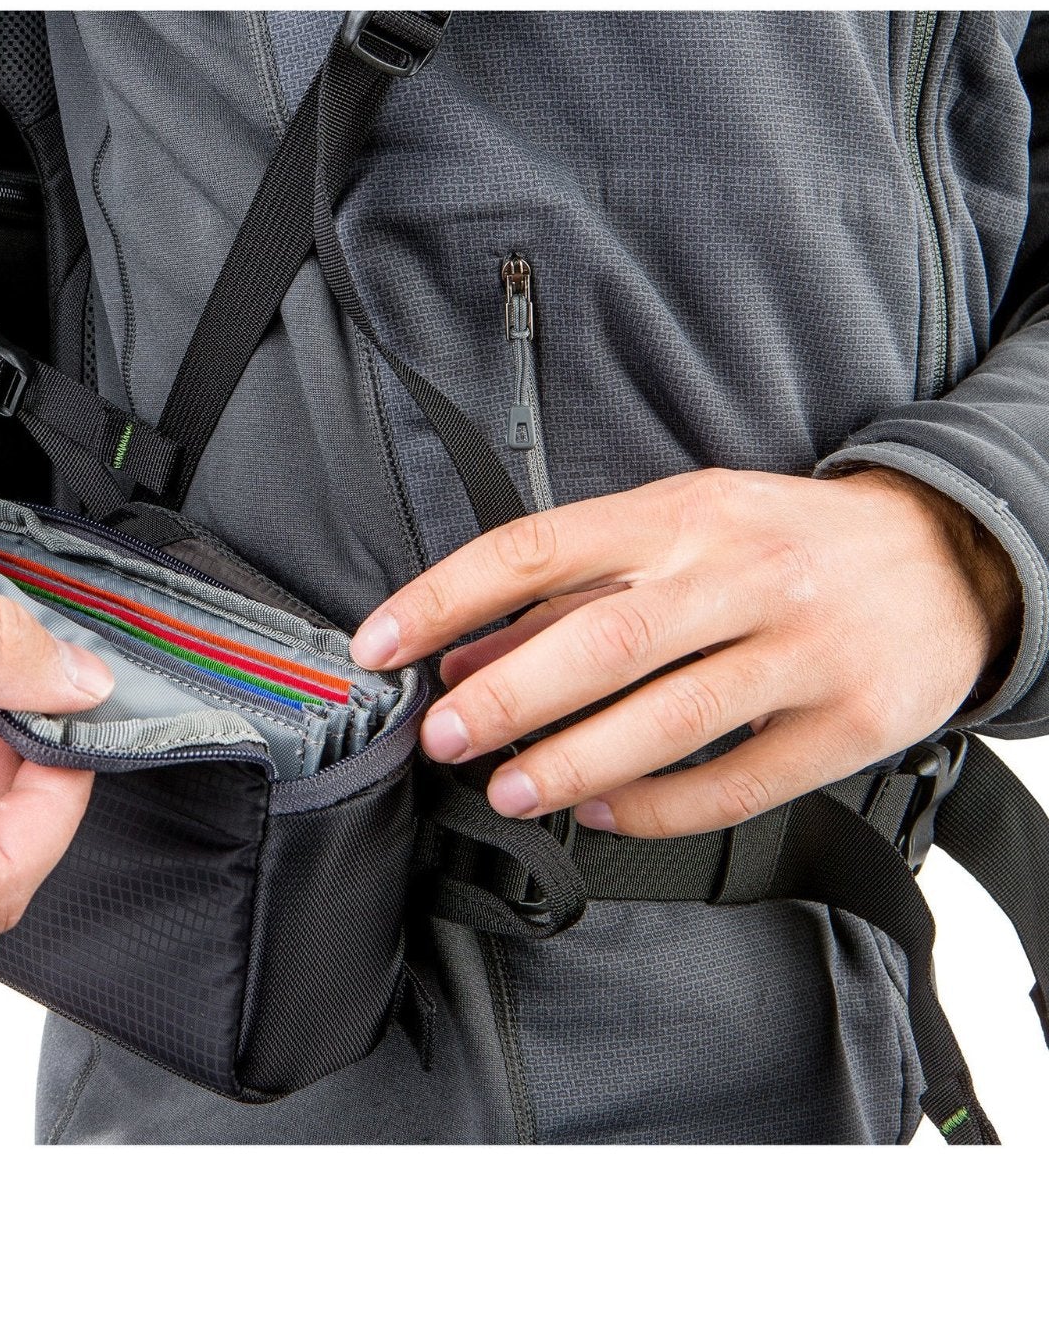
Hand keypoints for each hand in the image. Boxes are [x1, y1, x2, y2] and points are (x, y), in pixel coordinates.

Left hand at [349, 467, 1019, 837]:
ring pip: (671, 716)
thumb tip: (459, 650)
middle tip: (442, 735)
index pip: (538, 547)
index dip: (447, 596)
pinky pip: (738, 781)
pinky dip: (659, 807)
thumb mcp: (676, 532)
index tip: (380, 644)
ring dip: (574, 761)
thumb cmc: (784, 542)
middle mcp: (738, 573)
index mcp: (680, 515)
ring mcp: (800, 649)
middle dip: (507, 694)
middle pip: (603, 638)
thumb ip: (566, 591)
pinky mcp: (849, 721)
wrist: (948, 555)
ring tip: (508, 790)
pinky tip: (604, 815)